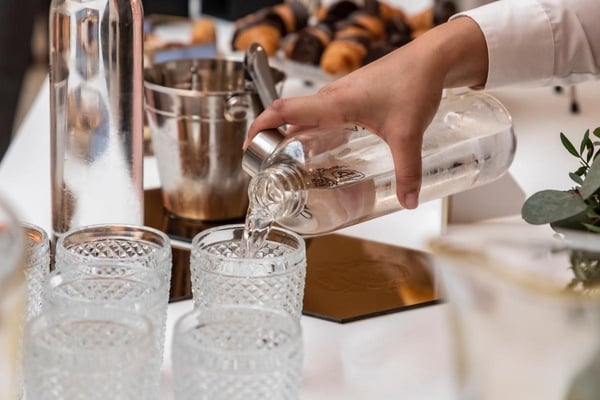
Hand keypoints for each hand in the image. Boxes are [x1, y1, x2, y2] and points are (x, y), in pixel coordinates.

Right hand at [246, 17, 487, 208]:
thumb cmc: (415, 83)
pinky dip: (311, 126)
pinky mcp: (353, 95)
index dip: (261, 124)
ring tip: (287, 157)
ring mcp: (342, 94)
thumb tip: (407, 200)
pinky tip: (322, 144)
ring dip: (291, 131)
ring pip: (305, 112)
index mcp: (335, 102)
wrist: (431, 58)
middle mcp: (333, 96)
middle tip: (266, 161)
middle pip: (289, 113)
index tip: (248, 144)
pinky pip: (321, 111)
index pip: (284, 109)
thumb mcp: (408, 134)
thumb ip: (407, 170)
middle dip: (272, 135)